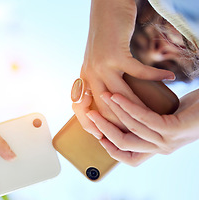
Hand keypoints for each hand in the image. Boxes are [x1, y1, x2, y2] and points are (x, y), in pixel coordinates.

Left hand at [74, 0, 174, 136]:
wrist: (105, 10)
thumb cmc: (105, 39)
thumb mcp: (97, 64)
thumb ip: (101, 82)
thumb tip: (112, 102)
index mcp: (83, 79)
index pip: (81, 111)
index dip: (94, 126)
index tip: (109, 136)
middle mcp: (89, 75)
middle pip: (104, 109)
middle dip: (121, 123)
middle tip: (139, 131)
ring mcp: (101, 66)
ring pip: (121, 96)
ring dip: (141, 106)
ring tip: (156, 114)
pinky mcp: (115, 55)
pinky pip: (137, 73)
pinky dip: (155, 77)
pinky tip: (168, 79)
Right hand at [86, 90, 198, 165]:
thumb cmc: (192, 108)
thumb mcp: (165, 118)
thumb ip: (146, 122)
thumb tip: (122, 114)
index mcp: (157, 148)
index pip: (128, 157)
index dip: (109, 148)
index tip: (97, 133)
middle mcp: (160, 149)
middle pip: (122, 144)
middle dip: (102, 128)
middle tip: (90, 113)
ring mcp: (167, 141)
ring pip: (129, 130)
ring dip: (112, 112)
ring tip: (102, 97)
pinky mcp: (172, 129)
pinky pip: (143, 118)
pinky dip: (127, 106)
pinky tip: (117, 96)